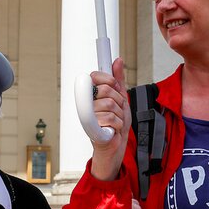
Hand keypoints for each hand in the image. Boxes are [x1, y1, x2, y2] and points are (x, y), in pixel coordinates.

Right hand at [90, 57, 130, 180]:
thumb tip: (117, 61)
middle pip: (106, 90)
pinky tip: (114, 129)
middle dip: (119, 101)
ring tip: (116, 122)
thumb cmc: (116, 124)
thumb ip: (118, 80)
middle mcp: (87, 104)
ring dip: (120, 115)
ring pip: (110, 105)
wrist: (115, 146)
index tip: (115, 87)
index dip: (109, 79)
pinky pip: (110, 118)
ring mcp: (88, 116)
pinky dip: (118, 124)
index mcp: (92, 95)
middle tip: (118, 110)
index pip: (96, 76)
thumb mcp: (121, 98)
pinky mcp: (92, 129)